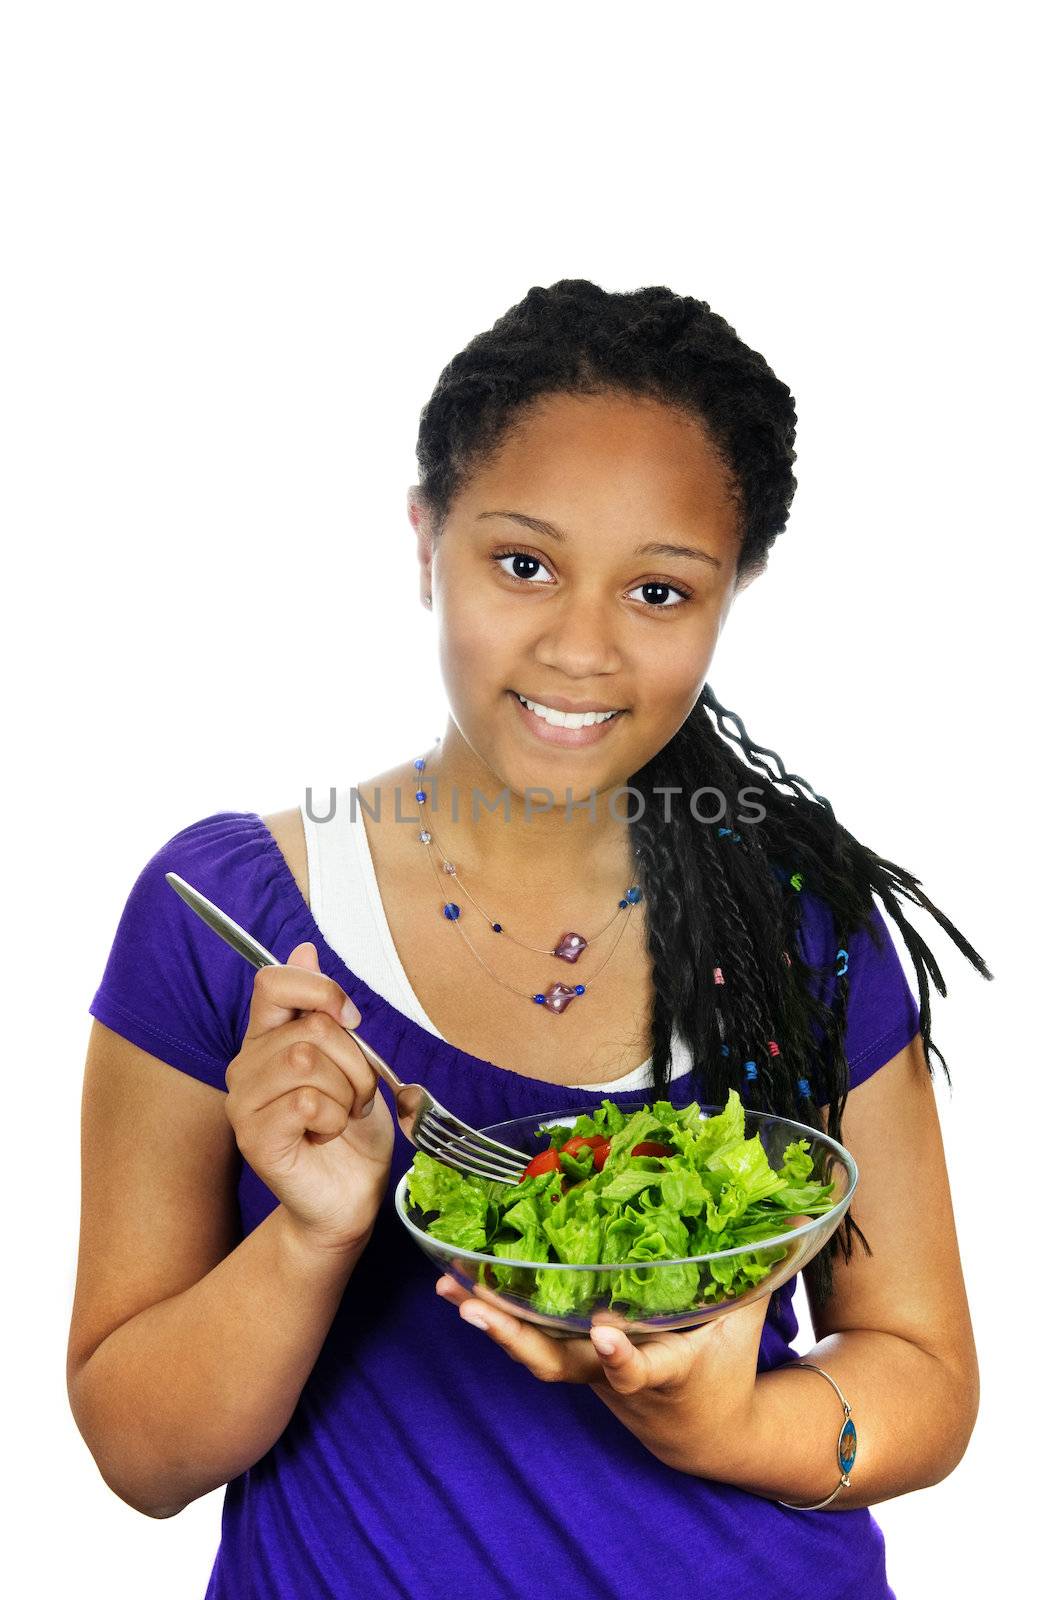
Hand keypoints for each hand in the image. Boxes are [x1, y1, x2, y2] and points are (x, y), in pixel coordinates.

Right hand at [225, 941, 394, 1252]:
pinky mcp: (255, 1138)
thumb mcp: (352, 1058)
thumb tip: (303, 949)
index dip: (320, 990)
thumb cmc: (350, 1130)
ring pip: (308, 1061)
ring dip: (347, 1091)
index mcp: (267, 1038)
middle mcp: (247, 1066)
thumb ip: (324, 1009)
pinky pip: (307, 1102)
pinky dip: (334, 1119)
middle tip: (355, 1094)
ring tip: (342, 1114)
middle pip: (310, 1028)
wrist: (350, 1194)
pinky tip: (326, 1135)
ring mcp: (245, 1103)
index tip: (351, 1019)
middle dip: (355, 1061)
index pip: (273, 982)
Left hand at [434, 1268, 773, 1458]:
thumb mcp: (748, 1319)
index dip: (623, 1356)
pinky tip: (461, 1288)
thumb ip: (762, 1266)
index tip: (606, 1334)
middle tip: (476, 1304)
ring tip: (452, 1292)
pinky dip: (497, 1318)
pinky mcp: (574, 1365)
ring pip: (535, 1356)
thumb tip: (798, 1211)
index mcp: (666, 1367)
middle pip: (561, 1362)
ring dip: (492, 1324)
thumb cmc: (727, 1365)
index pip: (642, 1366)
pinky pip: (530, 1344)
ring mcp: (589, 1374)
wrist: (704, 1434)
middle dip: (517, 1336)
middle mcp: (617, 1376)